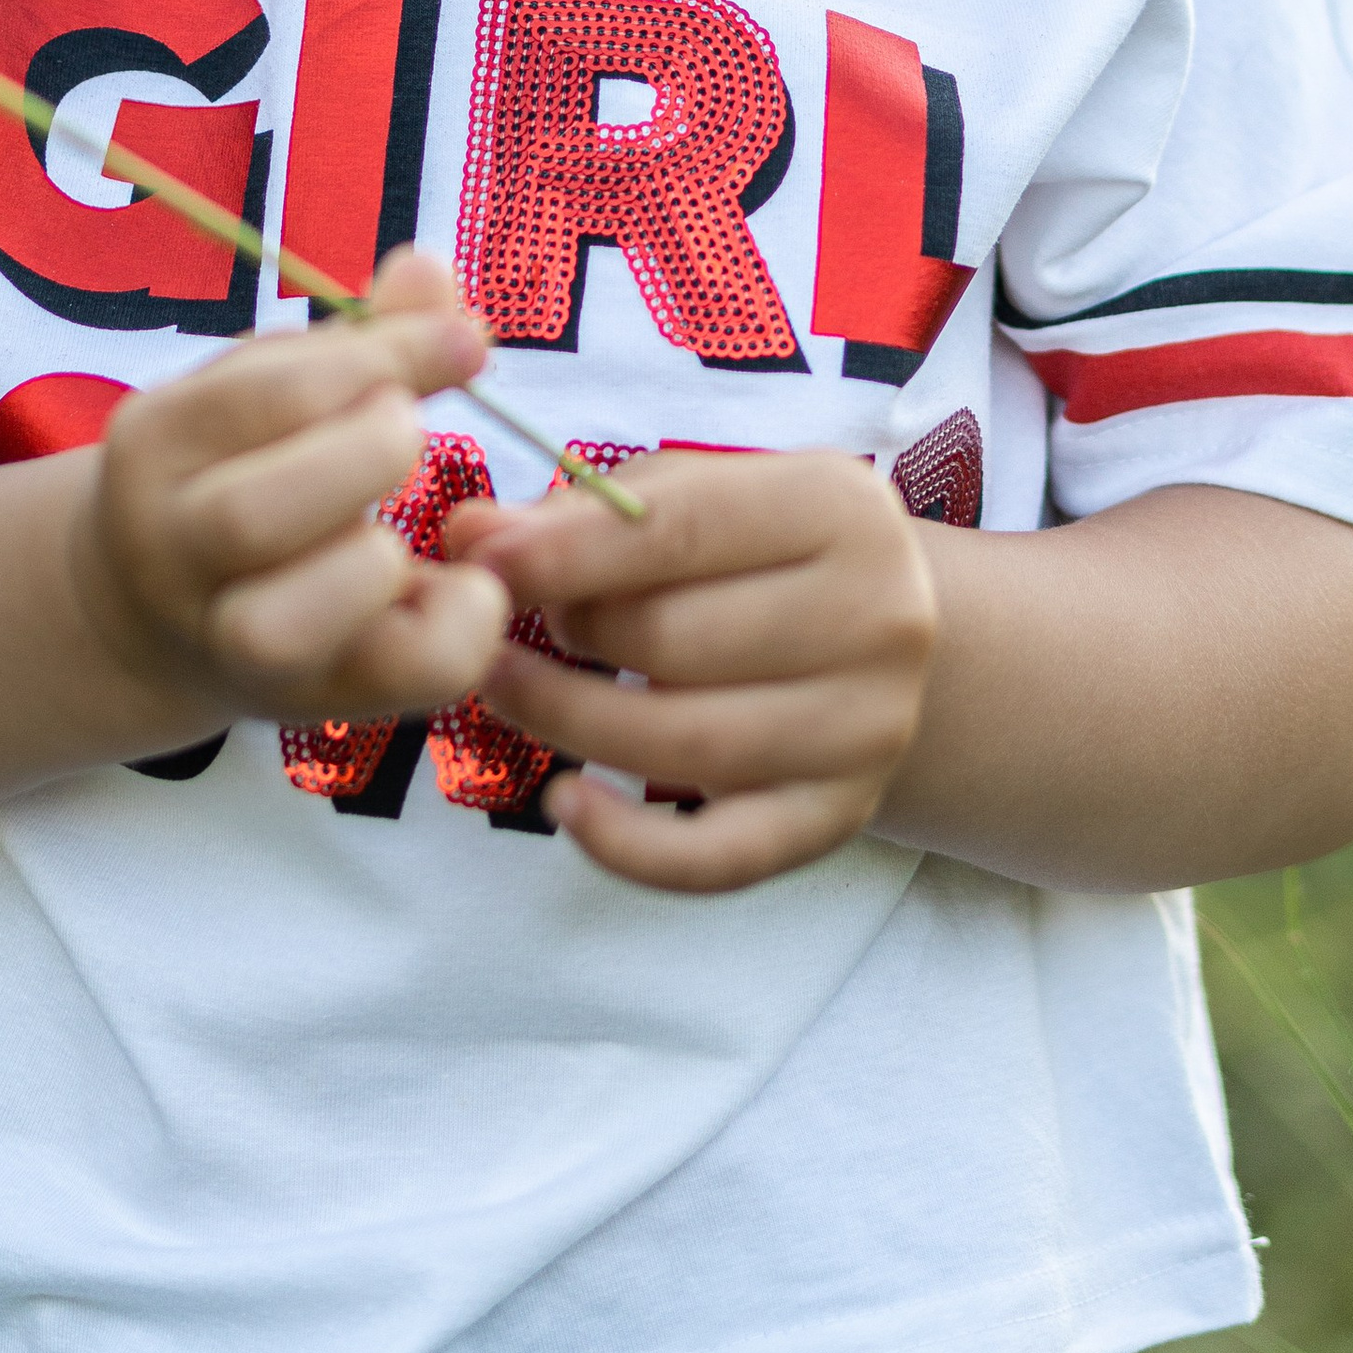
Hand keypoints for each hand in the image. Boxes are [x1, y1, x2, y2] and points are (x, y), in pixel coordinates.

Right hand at [64, 250, 509, 747]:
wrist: (144, 614)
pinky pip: (387, 683)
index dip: (385, 358)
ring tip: (407, 530)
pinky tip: (462, 585)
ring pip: (278, 626)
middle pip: (249, 517)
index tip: (465, 342)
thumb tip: (429, 272)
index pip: (271, 392)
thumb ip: (354, 337)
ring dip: (371, 564)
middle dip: (361, 461)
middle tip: (412, 433)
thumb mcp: (266, 390)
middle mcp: (172, 548)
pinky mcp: (305, 701)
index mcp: (158, 442)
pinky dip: (451, 631)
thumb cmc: (235, 468)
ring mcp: (228, 640)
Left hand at [447, 450, 937, 890]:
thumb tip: (471, 533)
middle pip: (672, 640)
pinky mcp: (838, 818)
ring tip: (504, 685)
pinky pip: (718, 857)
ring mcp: (866, 730)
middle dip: (571, 627)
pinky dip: (628, 846)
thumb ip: (587, 512)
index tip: (478, 558)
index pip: (679, 530)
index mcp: (839, 509)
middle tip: (515, 615)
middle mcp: (876, 618)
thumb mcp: (694, 494)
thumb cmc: (759, 547)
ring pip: (681, 745)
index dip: (564, 551)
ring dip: (566, 717)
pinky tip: (565, 804)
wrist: (881, 634)